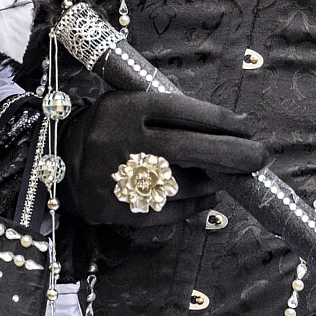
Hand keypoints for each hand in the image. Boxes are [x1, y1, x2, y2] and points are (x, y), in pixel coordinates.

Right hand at [59, 89, 267, 226]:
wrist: (54, 161)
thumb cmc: (106, 127)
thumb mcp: (128, 104)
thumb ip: (168, 112)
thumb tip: (228, 127)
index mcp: (125, 107)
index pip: (184, 110)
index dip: (222, 119)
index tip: (246, 125)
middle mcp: (120, 141)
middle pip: (190, 148)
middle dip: (234, 153)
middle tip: (261, 156)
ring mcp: (116, 178)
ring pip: (182, 184)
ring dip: (214, 181)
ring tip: (230, 177)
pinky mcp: (113, 209)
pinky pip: (166, 211)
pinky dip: (194, 205)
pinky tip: (208, 198)